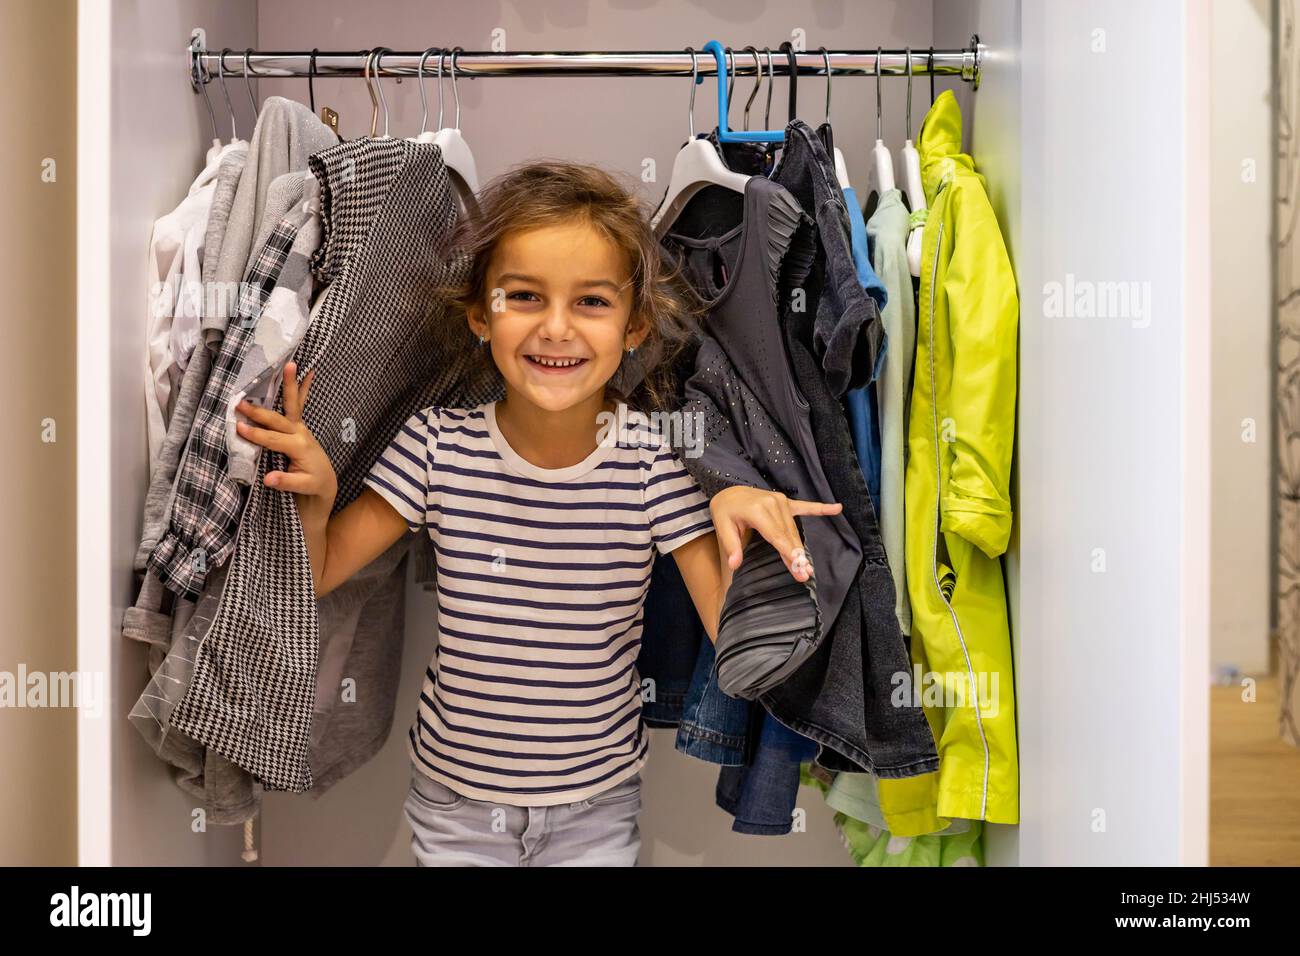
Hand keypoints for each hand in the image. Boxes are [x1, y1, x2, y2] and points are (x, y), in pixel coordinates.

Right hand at [234, 361, 337, 507]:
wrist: (325, 481)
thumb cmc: (313, 484)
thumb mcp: (303, 487)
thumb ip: (286, 482)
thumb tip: (268, 479)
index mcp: (299, 447)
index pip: (273, 440)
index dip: (256, 434)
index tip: (238, 427)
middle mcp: (300, 433)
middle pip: (278, 419)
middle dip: (258, 411)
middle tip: (240, 402)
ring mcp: (300, 427)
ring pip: (292, 403)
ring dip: (289, 384)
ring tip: (289, 364)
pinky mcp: (298, 425)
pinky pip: (299, 403)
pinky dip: (303, 388)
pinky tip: (309, 371)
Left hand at [709, 486, 841, 582]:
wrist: (729, 490)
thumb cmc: (726, 510)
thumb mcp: (722, 526)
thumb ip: (731, 545)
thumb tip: (735, 565)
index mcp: (757, 510)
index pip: (776, 536)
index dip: (788, 553)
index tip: (799, 567)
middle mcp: (772, 503)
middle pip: (788, 535)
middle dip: (797, 556)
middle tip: (805, 575)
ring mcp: (781, 501)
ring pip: (794, 529)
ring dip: (800, 548)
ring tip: (808, 566)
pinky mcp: (785, 501)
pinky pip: (805, 507)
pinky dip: (820, 508)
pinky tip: (837, 508)